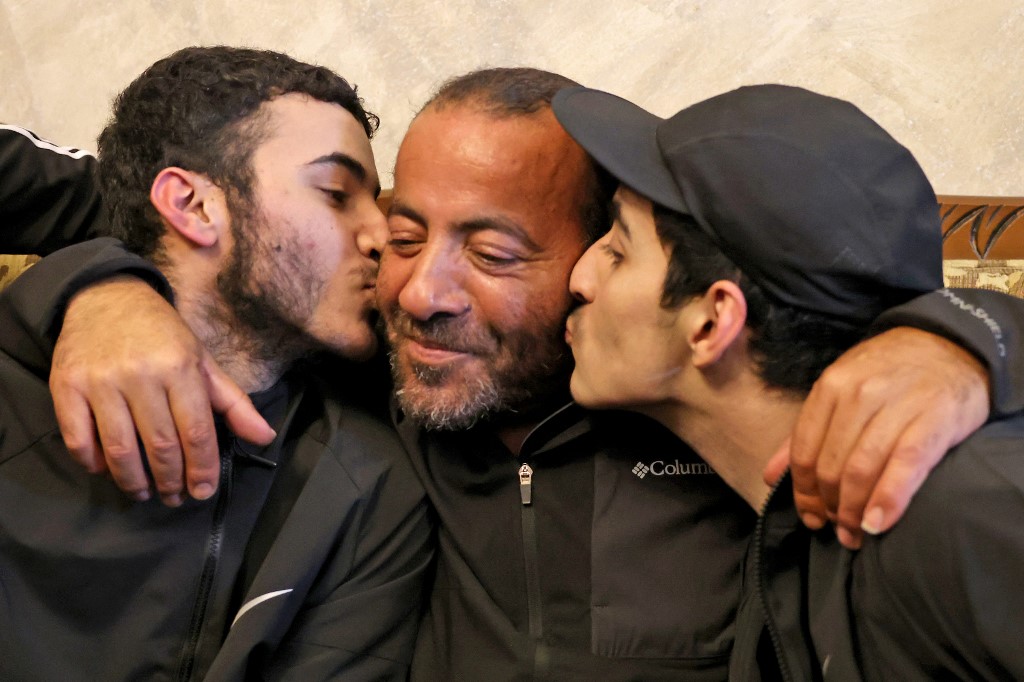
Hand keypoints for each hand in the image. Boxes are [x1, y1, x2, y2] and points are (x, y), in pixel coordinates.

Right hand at [50, 277, 275, 505]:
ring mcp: (100, 382)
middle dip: (171, 480)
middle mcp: (141, 375)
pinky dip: (93, 463)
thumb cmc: (162, 334)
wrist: (107, 296)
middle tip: (175, 497)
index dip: (201, 468)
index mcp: (180, 367)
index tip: (203, 491)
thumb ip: (233, 403)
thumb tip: (264, 437)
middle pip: (160, 445)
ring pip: (119, 449)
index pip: (195, 431)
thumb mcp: (203, 361)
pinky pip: (78, 439)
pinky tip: (107, 470)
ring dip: (134, 481)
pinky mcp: (66, 386)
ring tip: (145, 493)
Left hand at [765, 327, 989, 548]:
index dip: (802, 492)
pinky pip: (904, 467)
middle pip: (831, 465)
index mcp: (829, 387)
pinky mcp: (933, 420)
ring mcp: (896, 406)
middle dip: (828, 507)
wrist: (949, 345)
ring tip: (855, 535)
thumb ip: (806, 432)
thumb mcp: (841, 389)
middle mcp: (858, 394)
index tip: (809, 516)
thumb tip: (770, 476)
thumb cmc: (887, 374)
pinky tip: (877, 524)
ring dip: (853, 512)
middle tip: (836, 530)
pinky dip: (887, 500)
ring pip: (861, 470)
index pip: (804, 451)